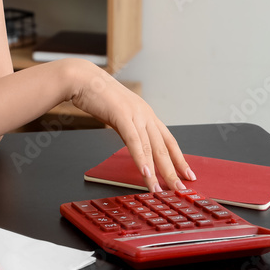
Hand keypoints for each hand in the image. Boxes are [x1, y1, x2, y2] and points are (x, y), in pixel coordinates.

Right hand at [68, 61, 195, 192]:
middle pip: (164, 147)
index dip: (179, 158)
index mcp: (146, 114)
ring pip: (151, 147)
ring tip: (160, 190)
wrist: (83, 79)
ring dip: (157, 171)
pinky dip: (141, 158)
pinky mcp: (121, 115)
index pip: (168, 140)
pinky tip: (145, 173)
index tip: (187, 173)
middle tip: (180, 189)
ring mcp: (135, 114)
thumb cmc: (97, 96)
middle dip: (173, 171)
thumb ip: (129, 129)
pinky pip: (134, 141)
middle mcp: (145, 114)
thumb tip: (134, 146)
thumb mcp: (119, 115)